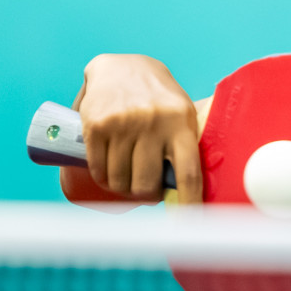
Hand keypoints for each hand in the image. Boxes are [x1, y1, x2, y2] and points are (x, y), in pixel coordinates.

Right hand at [64, 54, 203, 204]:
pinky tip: (107, 177)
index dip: (189, 203)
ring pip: (120, 180)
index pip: (188, 173)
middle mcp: (153, 123)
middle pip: (146, 184)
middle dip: (145, 196)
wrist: (122, 66)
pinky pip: (98, 168)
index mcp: (182, 123)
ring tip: (126, 182)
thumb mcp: (182, 112)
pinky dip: (102, 179)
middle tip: (145, 191)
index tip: (190, 224)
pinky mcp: (97, 124)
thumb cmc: (159, 98)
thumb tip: (193, 190)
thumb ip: (187, 145)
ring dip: (121, 190)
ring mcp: (123, 124)